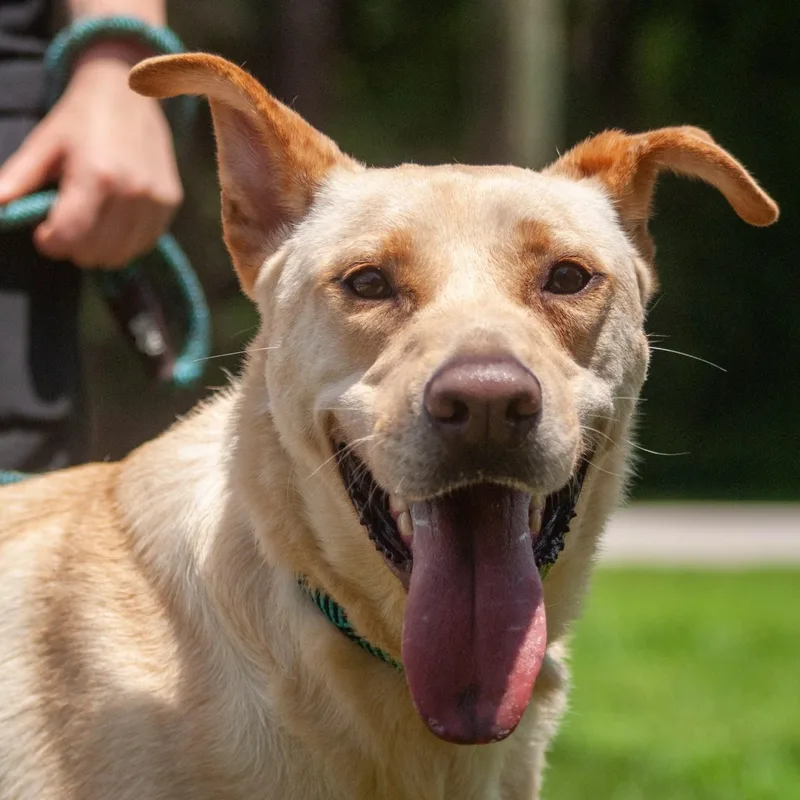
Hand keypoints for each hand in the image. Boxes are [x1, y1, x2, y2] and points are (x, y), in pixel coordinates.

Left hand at [0, 41, 182, 267]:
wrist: (129, 93)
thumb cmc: (80, 119)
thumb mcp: (43, 144)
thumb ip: (18, 179)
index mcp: (96, 175)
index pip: (70, 238)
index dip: (49, 243)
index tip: (43, 232)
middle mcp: (132, 192)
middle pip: (95, 252)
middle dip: (73, 247)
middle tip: (66, 227)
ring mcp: (156, 199)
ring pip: (121, 254)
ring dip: (99, 249)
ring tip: (89, 226)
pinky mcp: (171, 202)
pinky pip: (144, 243)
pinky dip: (125, 242)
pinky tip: (113, 222)